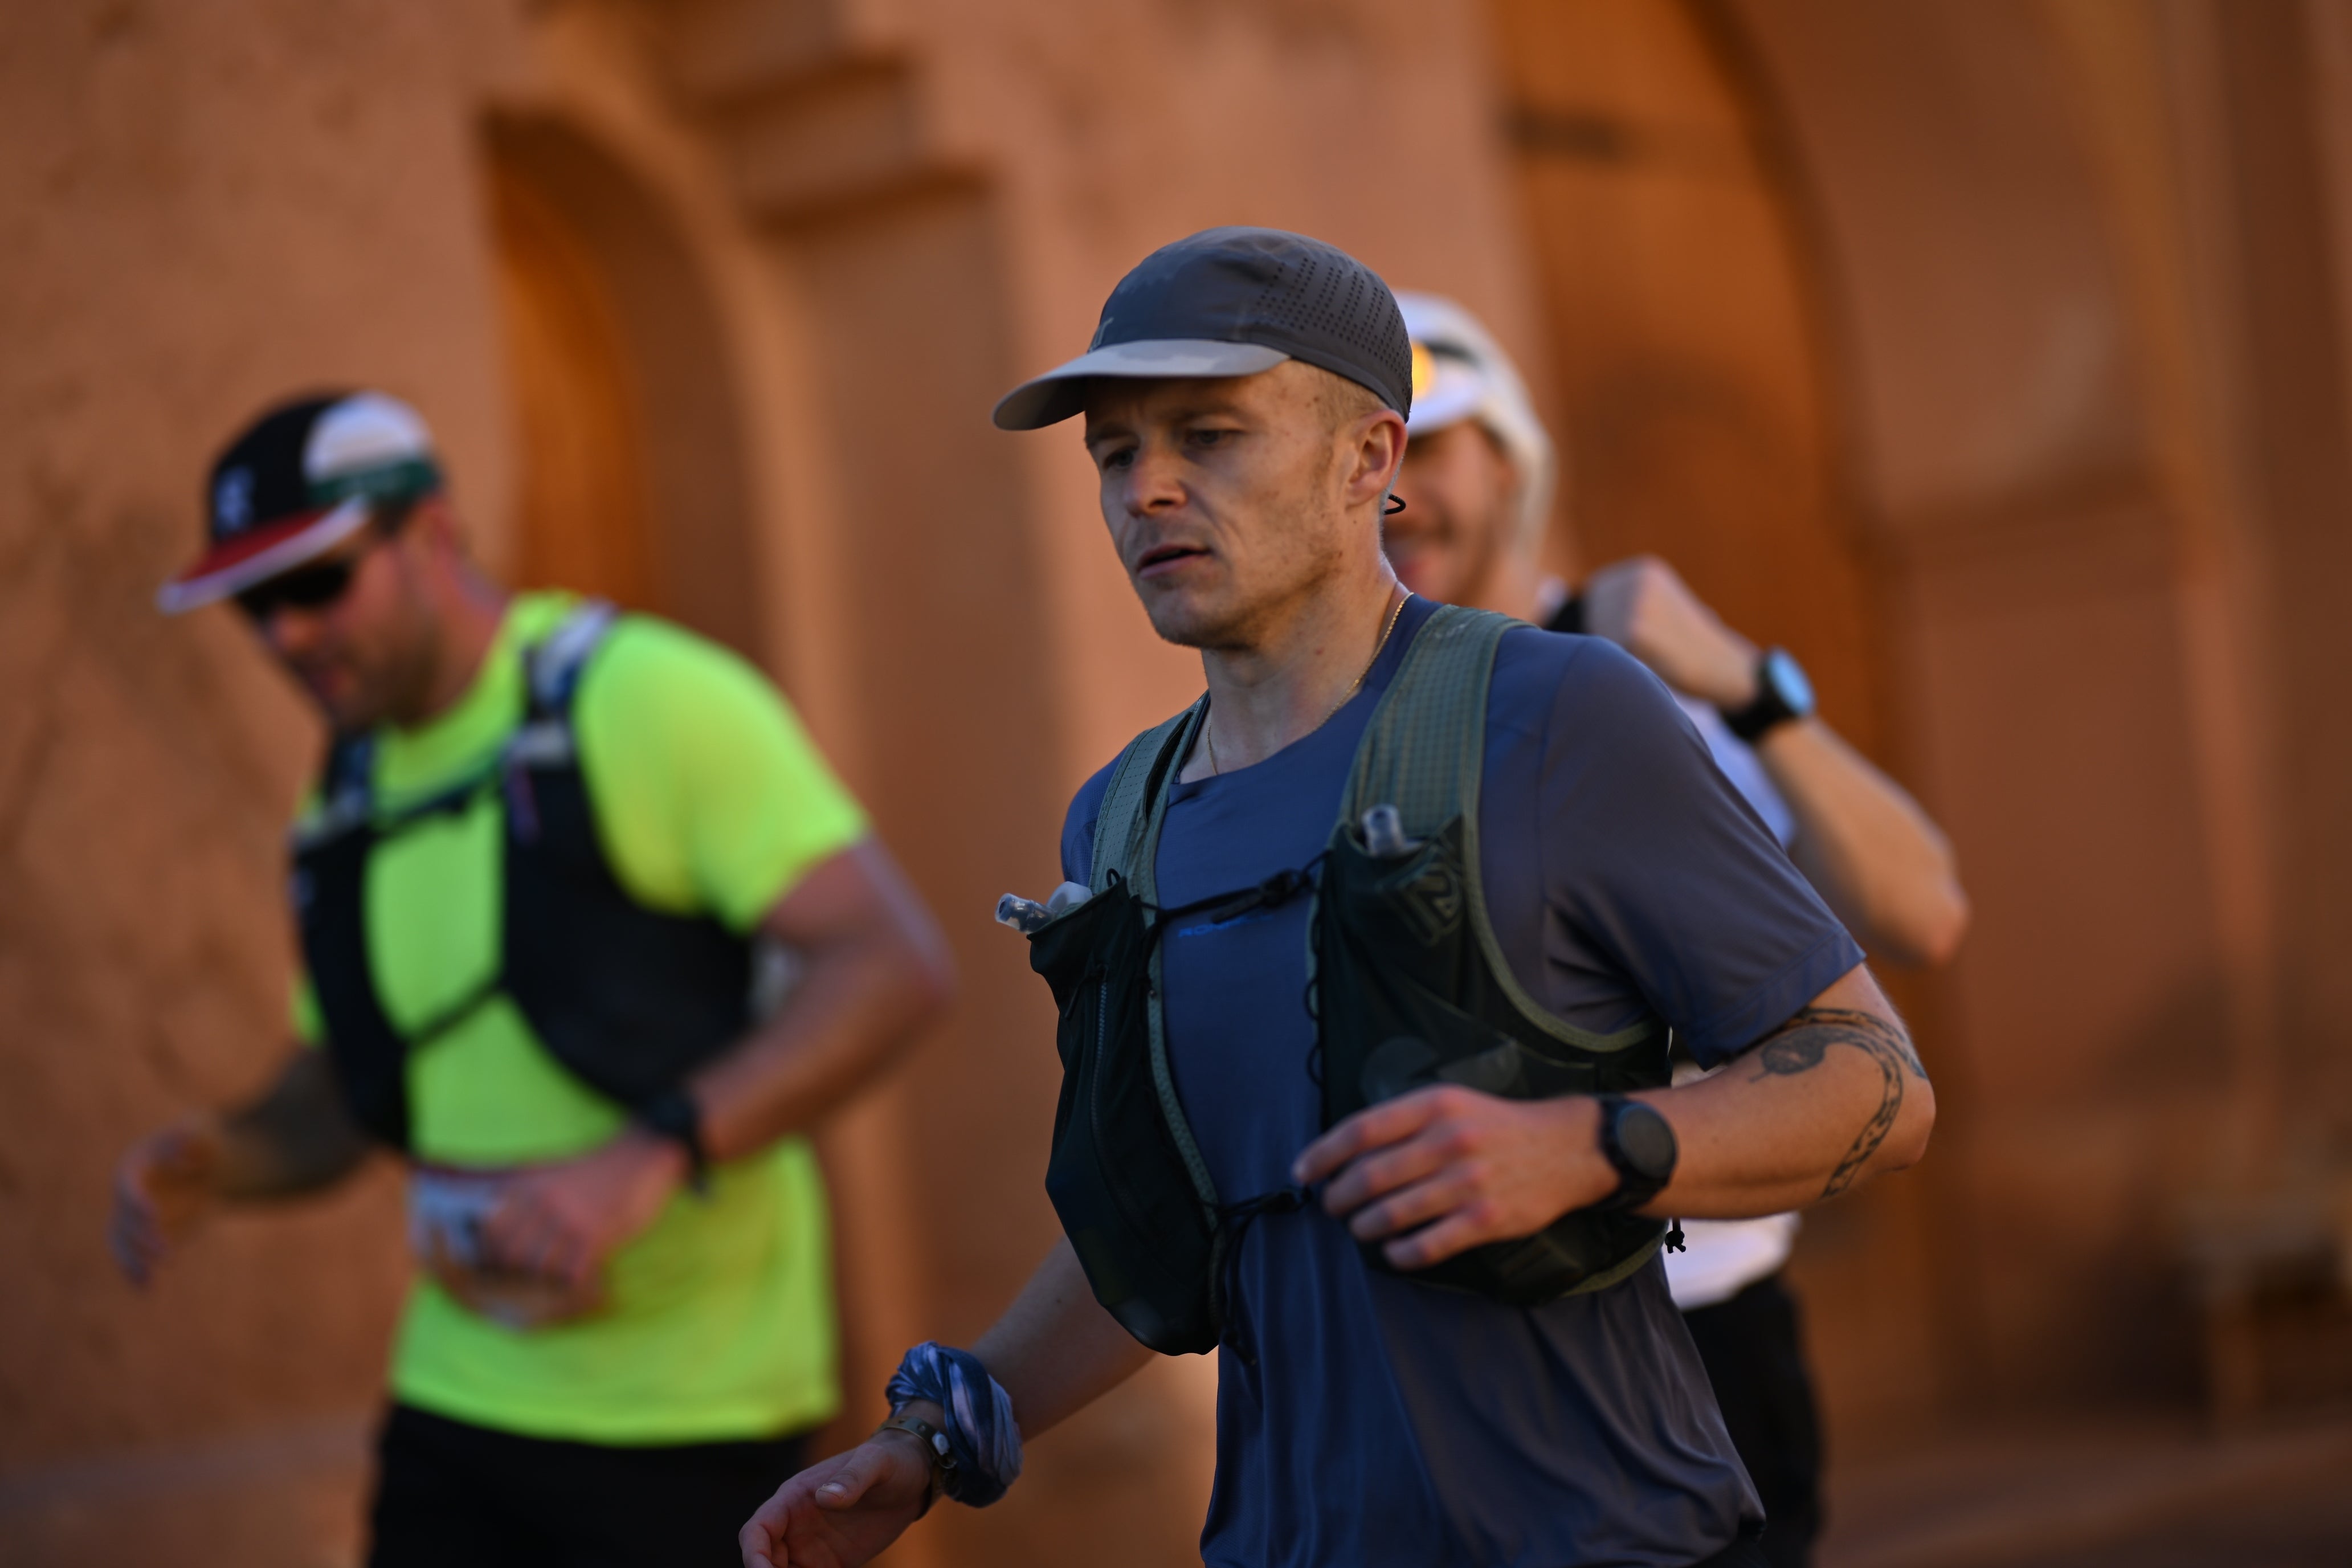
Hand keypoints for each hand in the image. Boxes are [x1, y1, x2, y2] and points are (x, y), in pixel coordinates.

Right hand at [111, 1115, 226, 1285]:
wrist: (207, 1163)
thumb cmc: (203, 1141)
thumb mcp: (205, 1130)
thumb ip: (197, 1137)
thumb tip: (189, 1143)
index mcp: (134, 1167)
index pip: (127, 1187)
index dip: (137, 1202)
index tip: (153, 1217)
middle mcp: (127, 1195)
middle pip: (126, 1221)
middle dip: (144, 1240)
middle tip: (167, 1256)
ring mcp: (133, 1216)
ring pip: (122, 1243)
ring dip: (132, 1263)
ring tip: (149, 1283)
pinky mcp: (145, 1234)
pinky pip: (134, 1255)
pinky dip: (136, 1271)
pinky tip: (147, 1289)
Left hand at [476, 1128, 686, 1288]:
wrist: (642, 1156)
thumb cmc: (593, 1168)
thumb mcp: (545, 1169)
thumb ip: (511, 1187)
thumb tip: (472, 1205)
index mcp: (528, 1186)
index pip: (490, 1231)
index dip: (491, 1254)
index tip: (502, 1263)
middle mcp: (543, 1203)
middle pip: (510, 1255)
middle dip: (518, 1272)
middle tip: (533, 1274)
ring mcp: (570, 1220)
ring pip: (539, 1268)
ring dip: (549, 1276)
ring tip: (560, 1272)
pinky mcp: (598, 1235)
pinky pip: (571, 1275)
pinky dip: (575, 1281)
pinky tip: (585, 1272)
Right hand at [740, 1431, 934, 1567]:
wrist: (914, 1475)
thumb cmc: (892, 1460)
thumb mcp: (876, 1462)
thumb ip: (853, 1477)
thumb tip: (826, 1497)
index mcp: (794, 1498)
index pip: (758, 1530)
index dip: (754, 1555)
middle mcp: (795, 1525)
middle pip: (765, 1559)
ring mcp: (811, 1546)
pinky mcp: (831, 1564)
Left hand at [1291, 1087, 1615, 1268]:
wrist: (1565, 1149)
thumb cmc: (1495, 1126)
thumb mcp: (1451, 1102)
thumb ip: (1402, 1120)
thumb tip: (1343, 1149)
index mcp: (1434, 1106)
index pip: (1360, 1131)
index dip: (1322, 1154)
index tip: (1303, 1172)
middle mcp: (1448, 1141)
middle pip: (1369, 1176)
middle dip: (1338, 1197)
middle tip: (1332, 1206)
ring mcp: (1468, 1183)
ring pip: (1391, 1214)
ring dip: (1364, 1226)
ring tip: (1359, 1227)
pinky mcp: (1485, 1220)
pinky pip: (1426, 1245)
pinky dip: (1399, 1253)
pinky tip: (1393, 1251)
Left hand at [1582, 556, 1759, 707]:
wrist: (1729, 670)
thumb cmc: (1687, 648)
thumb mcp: (1654, 613)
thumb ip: (1608, 602)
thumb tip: (1546, 590)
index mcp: (1642, 570)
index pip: (1592, 601)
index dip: (1603, 628)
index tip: (1632, 642)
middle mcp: (1636, 579)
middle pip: (1589, 620)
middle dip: (1606, 642)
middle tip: (1649, 652)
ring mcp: (1635, 603)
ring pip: (1595, 639)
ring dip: (1613, 656)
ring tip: (1655, 656)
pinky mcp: (1634, 631)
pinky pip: (1606, 656)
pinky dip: (1624, 667)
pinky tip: (1655, 665)